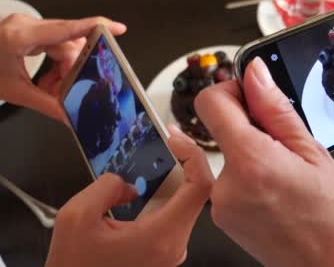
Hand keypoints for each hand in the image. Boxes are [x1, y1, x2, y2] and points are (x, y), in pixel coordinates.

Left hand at [0, 14, 126, 121]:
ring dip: (63, 70)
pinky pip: (53, 45)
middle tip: (66, 90)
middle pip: (68, 44)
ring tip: (50, 88)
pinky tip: (46, 80)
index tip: (116, 28)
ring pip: (63, 46)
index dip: (95, 28)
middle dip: (72, 70)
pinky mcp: (27, 30)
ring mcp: (26, 26)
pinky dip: (54, 65)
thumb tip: (70, 115)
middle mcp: (25, 26)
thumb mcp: (14, 92)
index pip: (66, 29)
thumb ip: (47, 104)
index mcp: (20, 36)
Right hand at [45, 126, 212, 266]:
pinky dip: (163, 195)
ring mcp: (171, 250)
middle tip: (166, 141)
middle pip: (195, 193)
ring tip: (155, 157)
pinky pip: (172, 215)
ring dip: (172, 178)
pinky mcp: (163, 251)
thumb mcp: (76, 218)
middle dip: (182, 162)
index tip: (176, 139)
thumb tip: (126, 181)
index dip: (194, 156)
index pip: (200, 187)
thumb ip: (105, 187)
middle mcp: (174, 245)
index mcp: (162, 236)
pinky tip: (146, 184)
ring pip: (184, 204)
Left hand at [195, 58, 333, 265]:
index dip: (231, 90)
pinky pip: (230, 183)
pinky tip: (279, 191)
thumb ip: (276, 110)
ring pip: (229, 157)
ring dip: (252, 155)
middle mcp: (228, 186)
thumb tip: (256, 76)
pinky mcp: (225, 221)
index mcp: (251, 161)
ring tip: (288, 175)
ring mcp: (223, 207)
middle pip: (221, 131)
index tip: (252, 94)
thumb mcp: (315, 153)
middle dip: (250, 127)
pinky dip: (250, 179)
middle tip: (285, 144)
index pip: (210, 103)